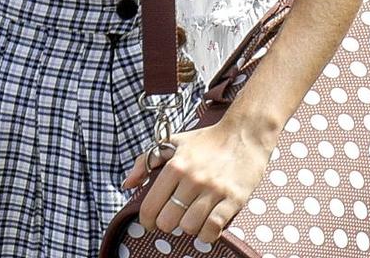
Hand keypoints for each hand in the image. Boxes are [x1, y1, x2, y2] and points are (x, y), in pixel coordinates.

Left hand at [124, 113, 274, 245]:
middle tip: (172, 218)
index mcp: (175, 165)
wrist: (242, 136)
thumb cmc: (205, 141)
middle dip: (167, 224)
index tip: (149, 222)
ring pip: (190, 227)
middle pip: (169, 220)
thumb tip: (127, 184)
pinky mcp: (233, 200)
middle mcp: (192, 178)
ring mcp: (213, 190)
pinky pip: (213, 229)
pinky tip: (206, 226)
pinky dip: (206, 233)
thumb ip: (146, 161)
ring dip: (188, 228)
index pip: (151, 204)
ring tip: (190, 218)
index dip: (146, 219)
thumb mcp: (172, 142)